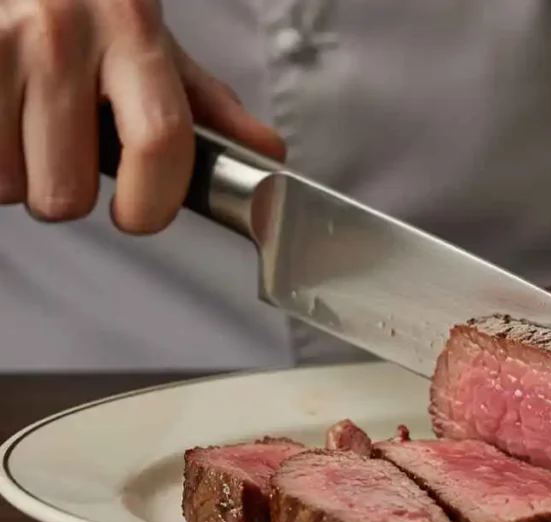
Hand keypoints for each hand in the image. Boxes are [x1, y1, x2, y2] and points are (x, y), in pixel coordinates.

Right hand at [0, 0, 285, 232]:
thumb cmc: (91, 6)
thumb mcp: (151, 41)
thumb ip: (207, 106)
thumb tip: (268, 157)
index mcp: (132, 31)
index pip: (159, 142)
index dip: (153, 204)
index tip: (142, 215)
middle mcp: (61, 35)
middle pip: (67, 191)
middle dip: (71, 196)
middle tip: (70, 161)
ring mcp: (0, 43)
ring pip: (10, 185)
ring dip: (21, 178)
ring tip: (30, 133)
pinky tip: (5, 121)